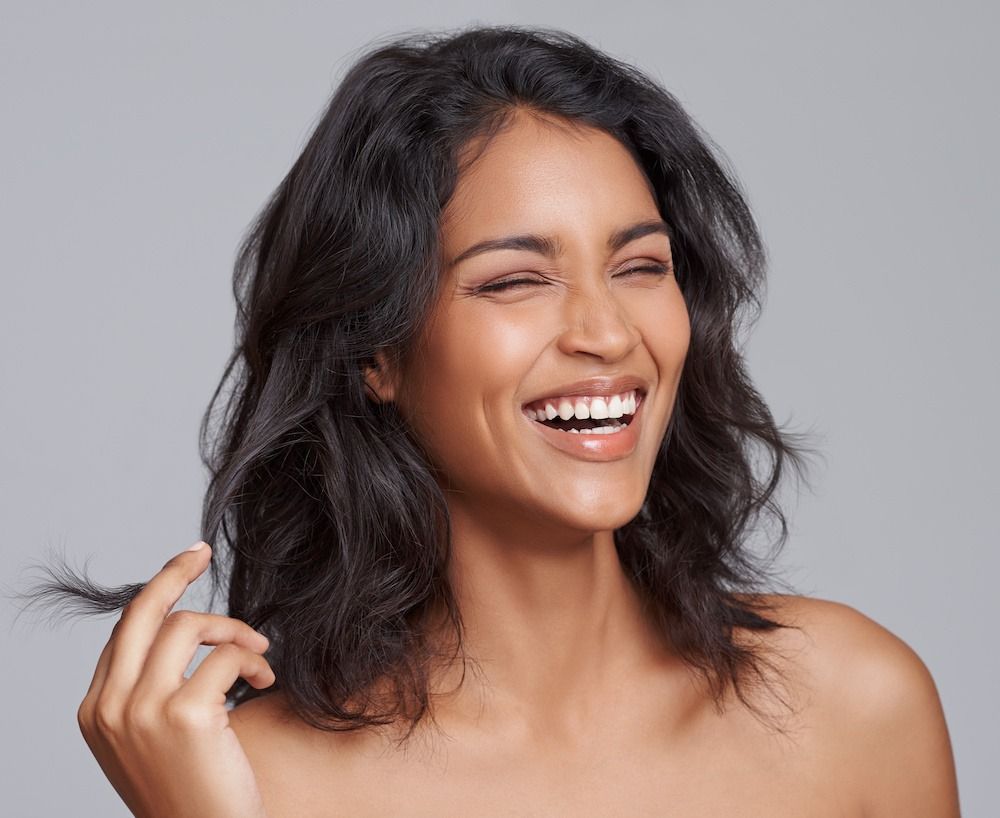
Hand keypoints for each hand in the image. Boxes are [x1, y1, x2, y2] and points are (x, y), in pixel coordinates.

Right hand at [77, 542, 274, 817]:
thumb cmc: (189, 791)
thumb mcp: (149, 740)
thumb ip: (148, 691)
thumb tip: (176, 629)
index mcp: (96, 712)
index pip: (124, 632)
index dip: (156, 594)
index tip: (184, 567)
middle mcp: (111, 708)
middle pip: (141, 612)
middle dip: (173, 573)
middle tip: (200, 552)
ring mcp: (144, 711)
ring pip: (186, 626)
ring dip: (233, 630)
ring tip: (257, 654)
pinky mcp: (186, 715)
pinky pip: (226, 656)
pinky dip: (252, 660)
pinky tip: (264, 679)